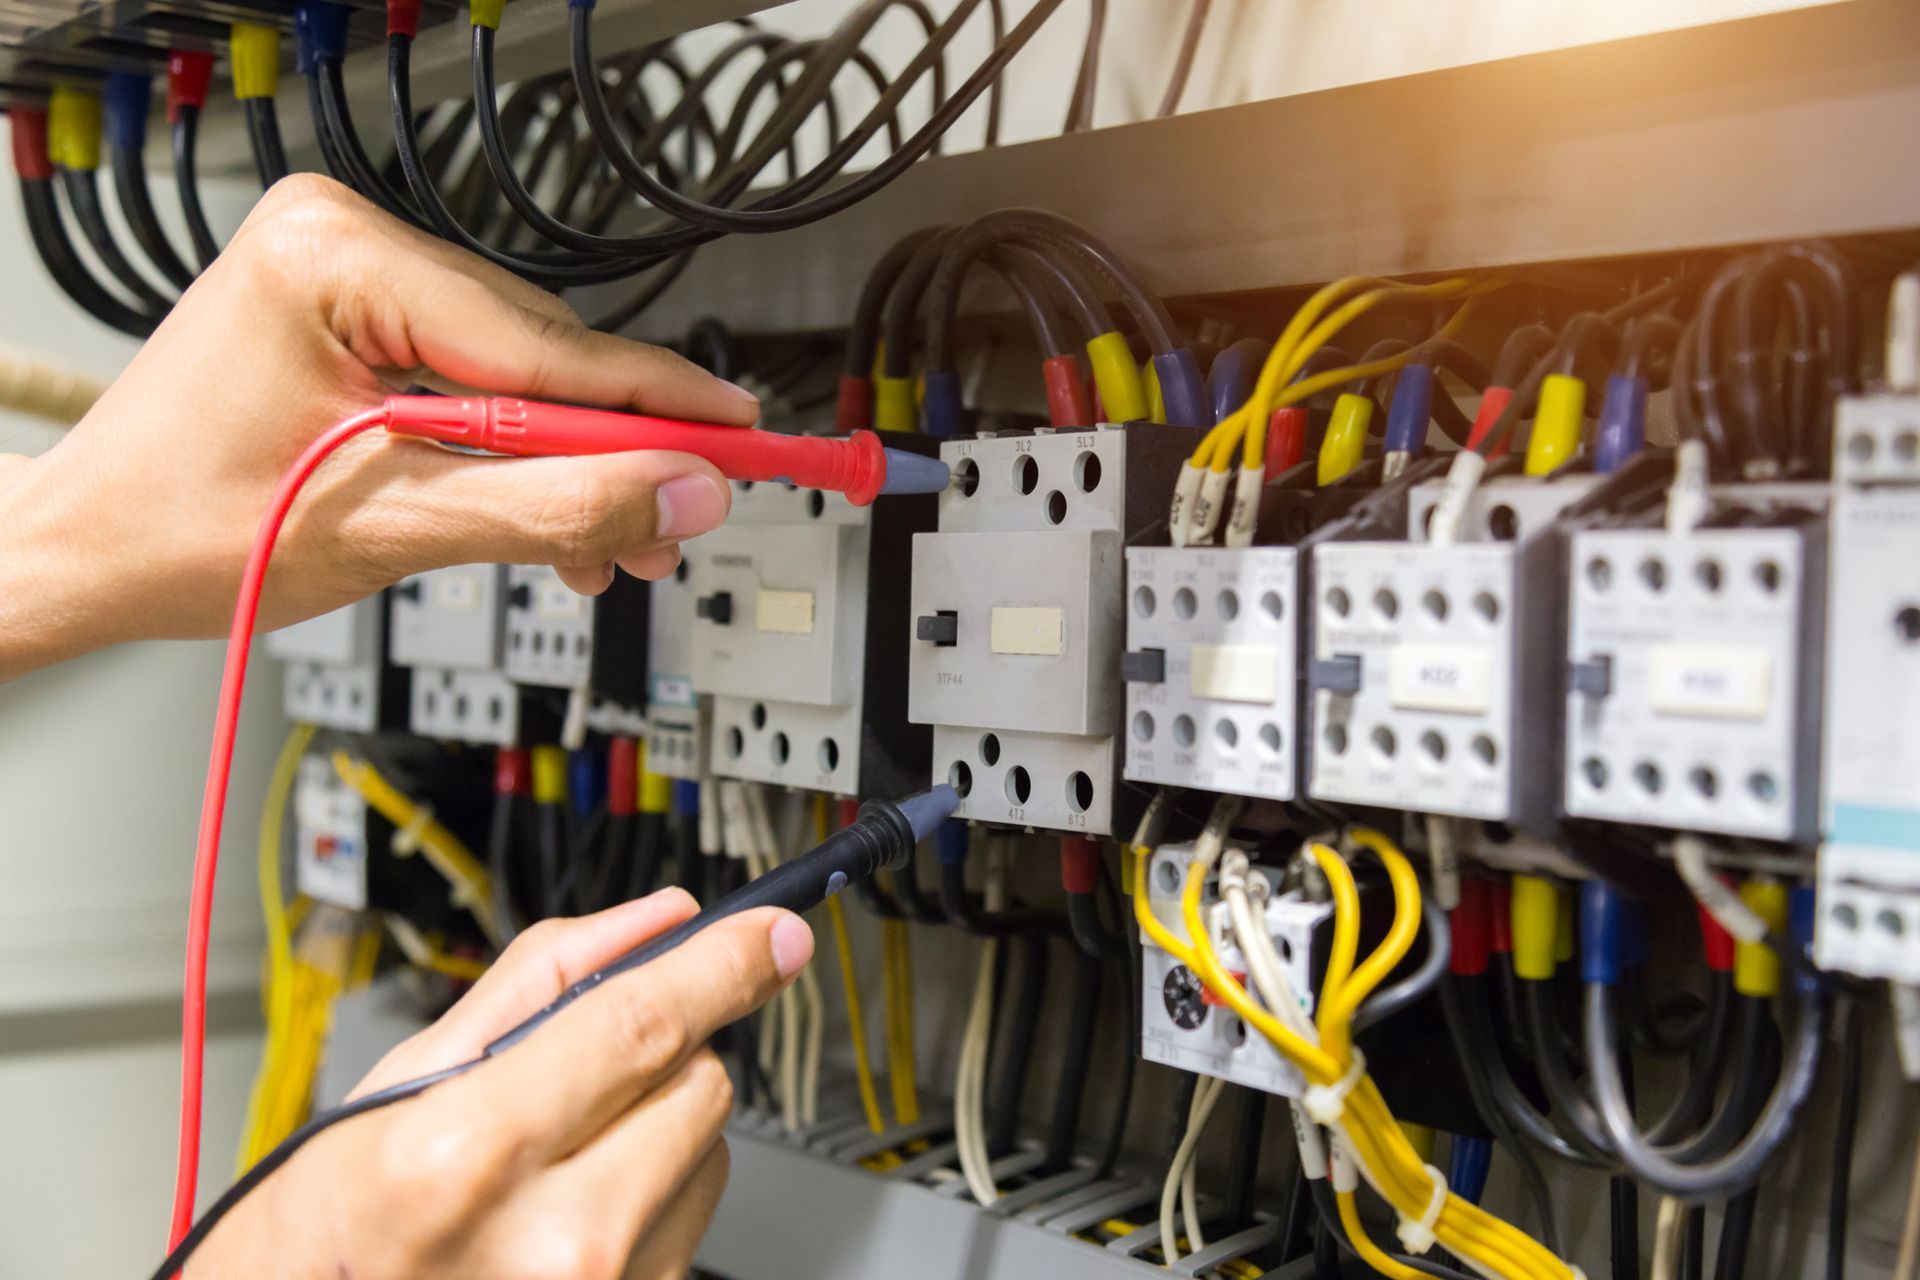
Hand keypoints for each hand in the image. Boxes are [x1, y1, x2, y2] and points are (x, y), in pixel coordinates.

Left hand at [0, 175, 753, 677]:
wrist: (88, 553)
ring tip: (613, 549)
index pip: (542, 343)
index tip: (748, 436)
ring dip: (571, 469)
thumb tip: (681, 492)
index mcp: (333, 257)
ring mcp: (349, 277)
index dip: (659, 403)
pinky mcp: (357, 318)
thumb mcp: (393, 528)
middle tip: (680, 525)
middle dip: (613, 456)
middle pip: (542, 359)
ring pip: (520, 380)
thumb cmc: (182, 532)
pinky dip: (518, 458)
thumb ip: (555, 509)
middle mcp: (342, 242)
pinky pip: (475, 385)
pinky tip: (552, 518)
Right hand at [188, 889, 814, 1279]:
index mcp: (470, 1155)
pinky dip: (654, 1197)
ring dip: (658, 1130)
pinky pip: (694, 1223)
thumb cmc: (320, 1241)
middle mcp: (554, 1241)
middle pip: (698, 1082)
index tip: (774, 932)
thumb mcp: (395, 1086)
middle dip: (665, 1050)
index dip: (724, 962)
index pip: (644, 1023)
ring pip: (709, 1151)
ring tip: (554, 1161)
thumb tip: (656, 923)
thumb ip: (540, 986)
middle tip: (582, 1073)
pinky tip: (568, 1213)